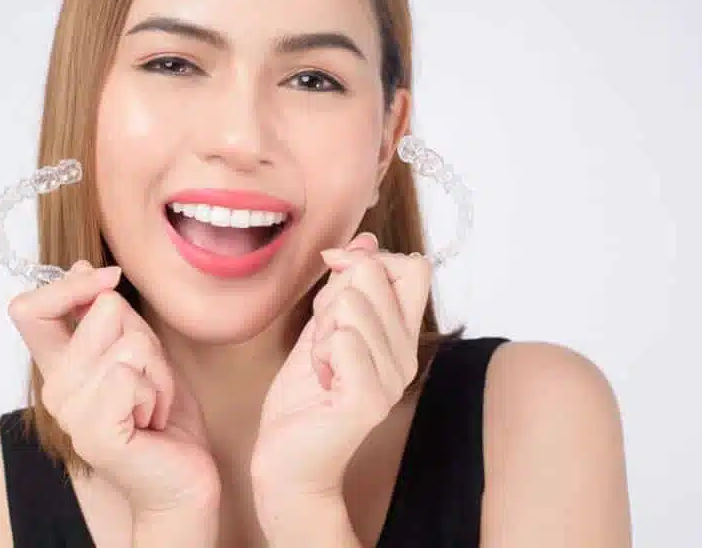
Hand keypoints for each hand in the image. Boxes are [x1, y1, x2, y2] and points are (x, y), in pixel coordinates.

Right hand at [7, 261, 219, 529]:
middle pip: (102, 311)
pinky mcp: (94, 431)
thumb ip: (109, 315)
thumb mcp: (141, 352)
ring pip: (129, 342)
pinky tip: (151, 421)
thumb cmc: (163, 419)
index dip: (69, 284)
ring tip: (152, 403)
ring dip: (158, 370)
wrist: (183, 480)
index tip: (106, 279)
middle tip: (148, 380)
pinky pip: (131, 376)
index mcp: (60, 366)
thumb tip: (82, 266)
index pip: (29, 309)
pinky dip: (158, 393)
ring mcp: (71, 412)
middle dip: (146, 337)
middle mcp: (56, 388)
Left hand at [251, 234, 431, 530]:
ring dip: (320, 329)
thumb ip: (345, 287)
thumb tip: (364, 238)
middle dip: (332, 296)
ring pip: (352, 304)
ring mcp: (392, 379)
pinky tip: (320, 381)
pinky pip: (343, 340)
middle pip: (375, 275)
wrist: (287, 462)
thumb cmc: (304, 398)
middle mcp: (406, 356)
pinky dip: (318, 352)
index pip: (414, 267)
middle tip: (322, 341)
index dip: (369, 258)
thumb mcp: (323, 329)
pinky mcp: (369, 400)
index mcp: (401, 337)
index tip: (334, 274)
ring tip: (321, 364)